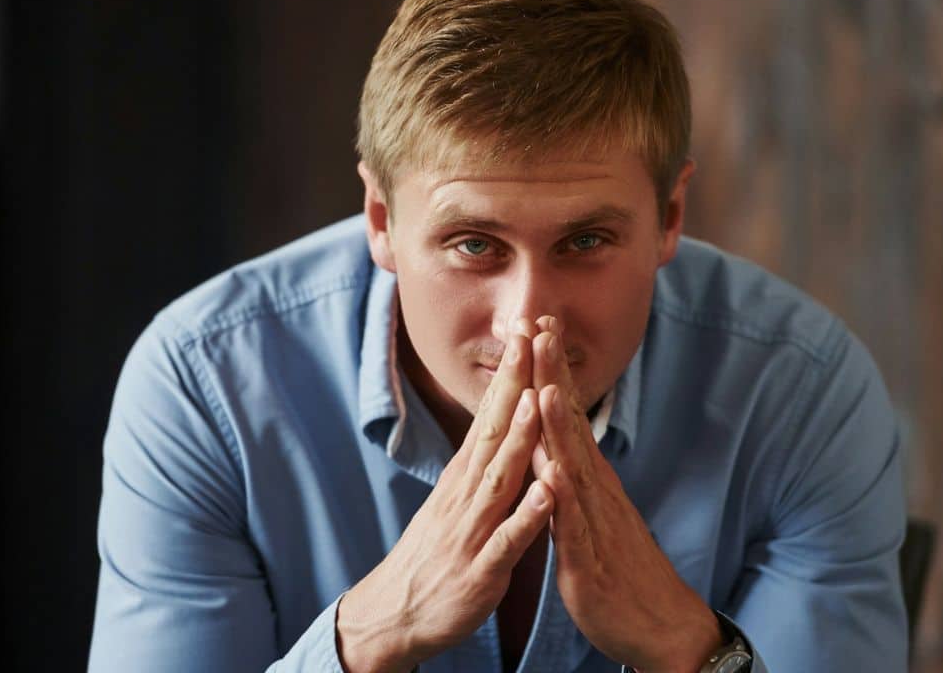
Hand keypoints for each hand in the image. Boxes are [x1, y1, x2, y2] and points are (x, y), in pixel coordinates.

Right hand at [336, 322, 556, 672]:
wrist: (395, 615)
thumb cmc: (437, 552)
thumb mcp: (459, 497)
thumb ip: (485, 460)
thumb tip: (508, 415)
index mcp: (466, 476)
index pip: (489, 413)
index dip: (510, 372)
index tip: (526, 328)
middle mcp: (466, 493)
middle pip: (493, 431)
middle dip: (515, 386)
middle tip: (531, 339)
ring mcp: (472, 530)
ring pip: (499, 479)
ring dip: (518, 439)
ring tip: (537, 401)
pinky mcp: (481, 571)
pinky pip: (507, 542)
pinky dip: (526, 517)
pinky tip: (547, 494)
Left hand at [529, 317, 722, 672]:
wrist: (659, 625)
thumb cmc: (621, 568)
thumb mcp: (591, 511)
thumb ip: (572, 474)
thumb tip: (552, 436)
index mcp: (588, 480)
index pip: (565, 416)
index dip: (549, 371)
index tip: (536, 327)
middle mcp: (594, 492)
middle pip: (570, 426)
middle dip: (553, 377)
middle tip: (540, 327)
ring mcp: (594, 525)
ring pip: (574, 470)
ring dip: (560, 428)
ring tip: (546, 386)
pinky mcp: (589, 565)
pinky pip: (575, 531)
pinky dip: (563, 501)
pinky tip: (552, 477)